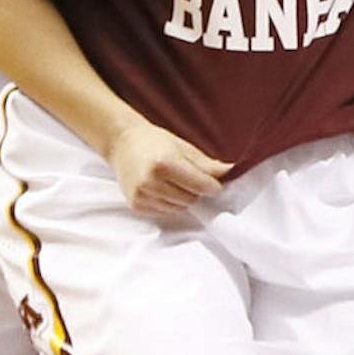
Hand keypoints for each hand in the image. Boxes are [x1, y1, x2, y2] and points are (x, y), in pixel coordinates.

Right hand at [107, 117, 230, 213]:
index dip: (212, 186)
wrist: (123, 144)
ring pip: (179, 208)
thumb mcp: (183, 147)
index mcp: (164, 163)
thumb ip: (206, 164)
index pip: (201, 186)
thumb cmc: (155, 142)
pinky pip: (165, 212)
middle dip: (195, 191)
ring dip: (182, 198)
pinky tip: (160, 188)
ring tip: (171, 181)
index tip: (213, 183)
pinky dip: (169, 203)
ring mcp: (141, 195)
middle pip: (191, 199)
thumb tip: (230, 172)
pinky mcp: (136, 205)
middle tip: (185, 176)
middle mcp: (150, 182)